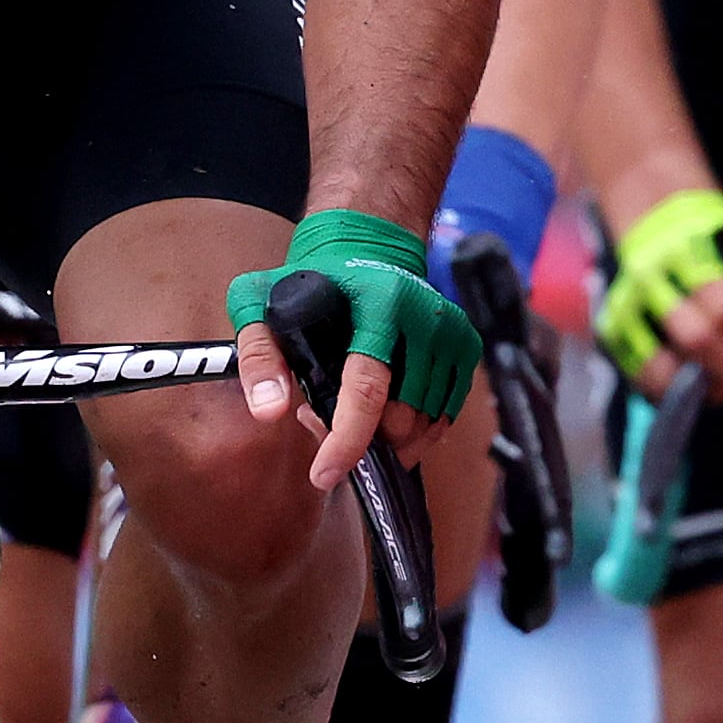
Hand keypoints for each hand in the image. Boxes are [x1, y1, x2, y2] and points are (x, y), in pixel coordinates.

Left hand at [227, 210, 481, 486]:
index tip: (324, 474)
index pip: (368, 388)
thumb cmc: (314, 280)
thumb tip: (269, 411)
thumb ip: (258, 354)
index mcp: (381, 302)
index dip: (347, 441)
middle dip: (362, 436)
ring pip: (425, 424)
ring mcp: (451, 332)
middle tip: (327, 417)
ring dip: (386, 437)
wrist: (370, 247)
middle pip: (400, 417)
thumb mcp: (264, 301)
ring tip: (352, 410)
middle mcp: (425, 316)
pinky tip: (384, 413)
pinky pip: (443, 416)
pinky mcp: (465, 346)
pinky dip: (414, 431)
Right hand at [597, 186, 722, 399]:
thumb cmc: (722, 238)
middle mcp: (647, 277)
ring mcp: (624, 308)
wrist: (661, 224)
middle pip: (696, 338)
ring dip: (700, 385)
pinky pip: (638, 378)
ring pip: (659, 367)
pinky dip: (669, 392)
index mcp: (686, 249)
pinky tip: (696, 386)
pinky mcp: (613, 332)